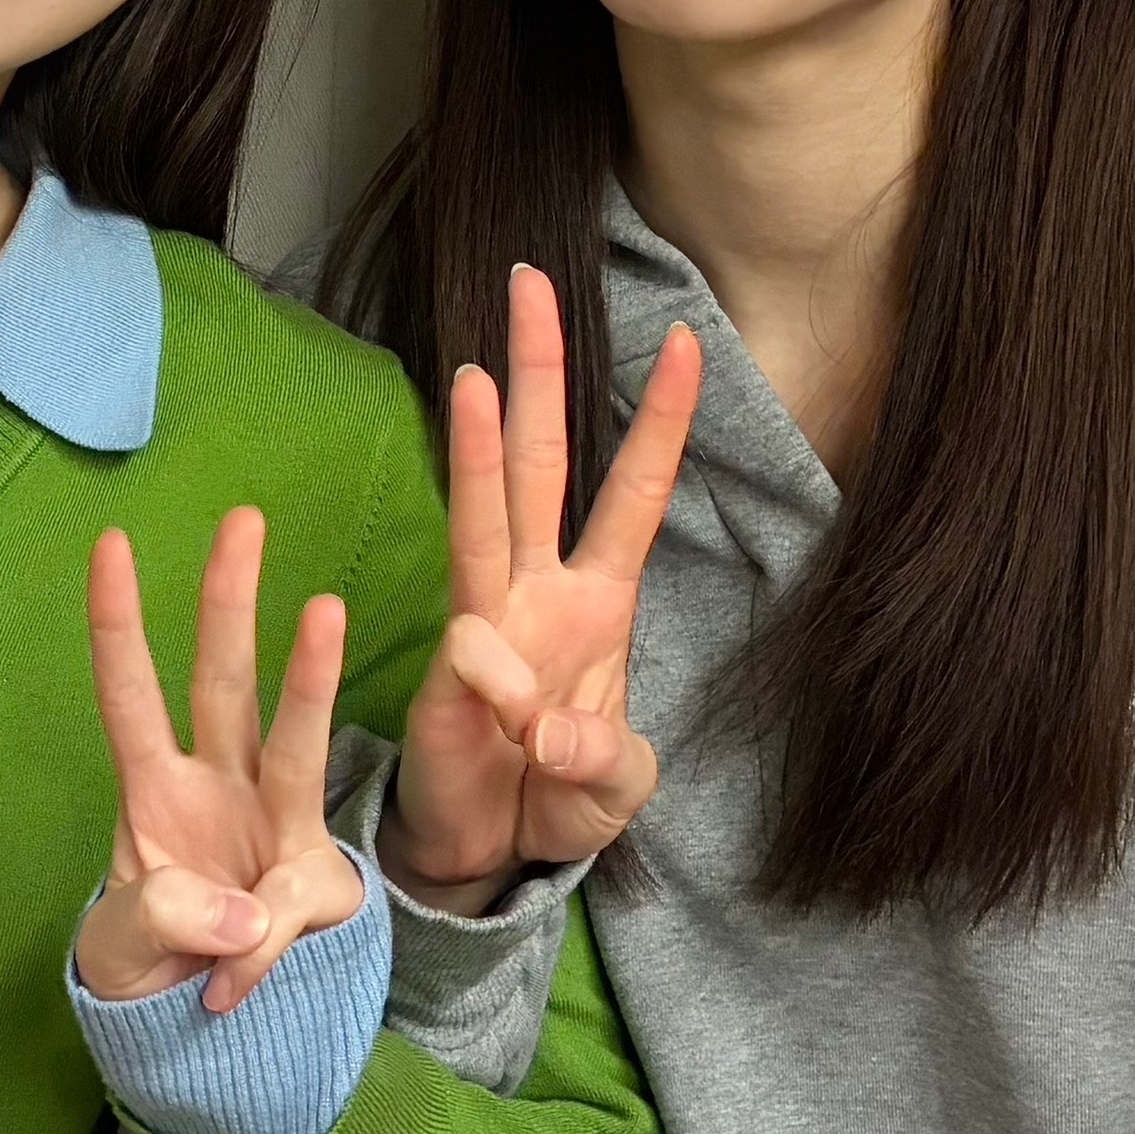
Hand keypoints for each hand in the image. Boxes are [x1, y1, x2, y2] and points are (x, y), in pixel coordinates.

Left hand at [77, 508, 359, 1015]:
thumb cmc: (149, 960)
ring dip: (309, 671)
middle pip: (222, 679)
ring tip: (325, 607)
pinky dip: (264, 951)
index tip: (111, 542)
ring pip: (294, 733)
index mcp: (152, 790)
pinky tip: (224, 992)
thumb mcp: (124, 950)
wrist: (209, 1026)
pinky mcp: (318, 881)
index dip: (117, 623)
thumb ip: (169, 922)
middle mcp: (219, 785)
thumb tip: (247, 914)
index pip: (129, 694)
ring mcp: (274, 823)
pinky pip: (300, 903)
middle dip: (228, 599)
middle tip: (242, 517)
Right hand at [377, 265, 703, 908]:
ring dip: (483, 449)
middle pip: (544, 461)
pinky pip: (470, 654)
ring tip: (479, 376)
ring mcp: (488, 622)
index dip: (660, 420)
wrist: (488, 853)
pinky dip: (490, 679)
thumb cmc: (558, 797)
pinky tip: (495, 703)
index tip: (687, 341)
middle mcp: (540, 590)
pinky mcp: (447, 675)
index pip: (633, 490)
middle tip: (529, 281)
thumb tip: (547, 727)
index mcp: (600, 601)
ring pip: (485, 513)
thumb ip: (604, 758)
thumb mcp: (616, 787)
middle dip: (541, 371)